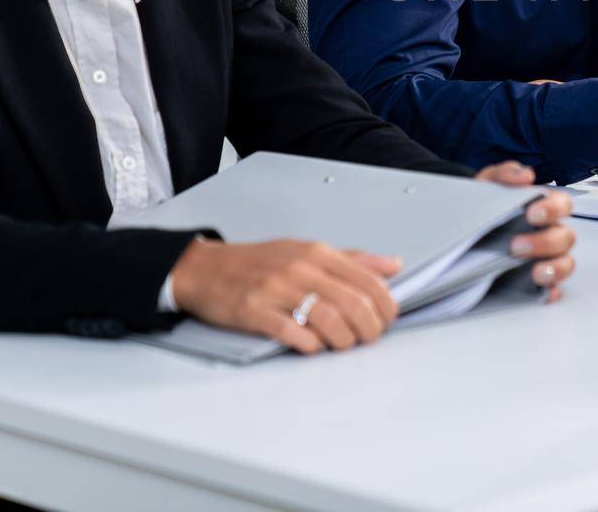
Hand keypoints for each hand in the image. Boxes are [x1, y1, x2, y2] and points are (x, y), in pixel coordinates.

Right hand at [169, 238, 400, 354]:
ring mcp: (275, 289)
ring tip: (343, 345)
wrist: (204, 268)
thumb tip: (393, 266)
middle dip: (370, 328)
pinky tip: (313, 346)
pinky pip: (291, 331)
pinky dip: (309, 344)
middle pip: (353, 302)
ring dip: (343, 340)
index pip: (368, 280)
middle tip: (368, 338)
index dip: (386, 306)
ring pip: (327, 318)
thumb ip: (352, 260)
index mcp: (317, 252)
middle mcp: (300, 268)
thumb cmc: (260, 262)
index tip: (387, 320)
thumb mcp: (307, 251)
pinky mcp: (253, 310)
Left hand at [475, 161, 576, 301]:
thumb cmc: (484, 204)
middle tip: (517, 246)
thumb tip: (525, 175)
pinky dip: (551, 291)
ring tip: (535, 272)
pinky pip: (553, 289)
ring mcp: (545, 259)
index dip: (553, 209)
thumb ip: (504, 174)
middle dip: (545, 242)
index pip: (562, 205)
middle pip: (565, 237)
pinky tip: (541, 291)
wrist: (462, 227)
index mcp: (543, 208)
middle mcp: (549, 233)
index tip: (532, 214)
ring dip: (555, 268)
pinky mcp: (537, 282)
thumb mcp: (488, 183)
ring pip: (566, 264)